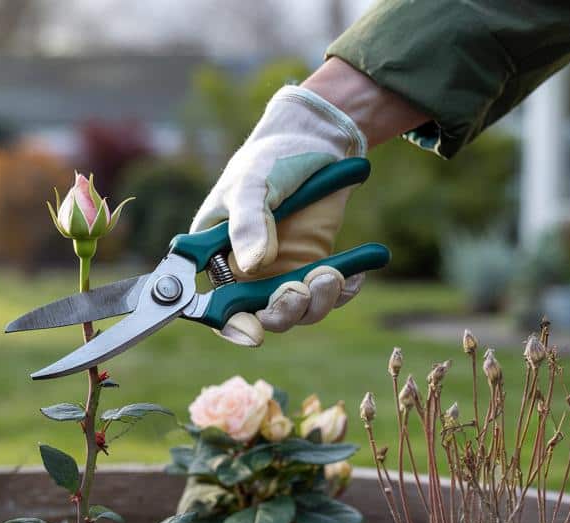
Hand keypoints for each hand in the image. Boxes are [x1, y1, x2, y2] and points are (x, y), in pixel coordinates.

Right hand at [190, 85, 367, 345]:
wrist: (316, 141)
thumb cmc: (271, 157)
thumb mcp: (253, 183)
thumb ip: (250, 222)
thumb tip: (254, 264)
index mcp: (216, 257)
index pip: (214, 305)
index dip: (230, 325)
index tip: (254, 334)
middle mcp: (247, 273)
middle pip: (261, 318)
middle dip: (285, 311)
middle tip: (303, 288)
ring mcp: (283, 274)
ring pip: (299, 312)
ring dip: (318, 301)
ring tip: (333, 273)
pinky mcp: (315, 268)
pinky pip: (330, 297)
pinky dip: (344, 290)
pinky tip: (355, 271)